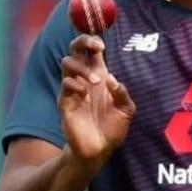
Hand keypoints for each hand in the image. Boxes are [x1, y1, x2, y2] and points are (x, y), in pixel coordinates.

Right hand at [58, 34, 135, 168]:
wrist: (99, 149)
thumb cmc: (113, 128)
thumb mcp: (126, 110)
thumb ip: (122, 93)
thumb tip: (111, 79)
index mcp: (100, 75)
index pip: (92, 50)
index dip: (94, 41)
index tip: (101, 45)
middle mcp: (84, 78)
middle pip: (76, 49)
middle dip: (83, 41)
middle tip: (96, 47)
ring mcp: (73, 89)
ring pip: (67, 63)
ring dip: (82, 68)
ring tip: (95, 83)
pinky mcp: (65, 101)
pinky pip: (65, 84)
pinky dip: (75, 84)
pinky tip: (85, 94)